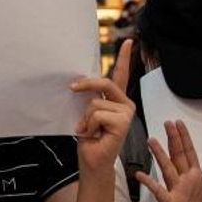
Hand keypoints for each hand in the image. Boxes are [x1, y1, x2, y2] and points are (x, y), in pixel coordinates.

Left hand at [71, 39, 137, 172]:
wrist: (92, 160)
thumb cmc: (89, 138)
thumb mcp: (86, 113)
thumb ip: (90, 98)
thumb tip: (79, 84)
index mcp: (116, 100)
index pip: (121, 75)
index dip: (125, 57)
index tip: (129, 41)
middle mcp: (125, 104)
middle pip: (104, 82)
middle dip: (85, 85)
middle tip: (72, 88)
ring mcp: (126, 113)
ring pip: (95, 103)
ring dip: (85, 119)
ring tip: (90, 131)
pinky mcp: (123, 122)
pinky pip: (96, 114)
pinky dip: (89, 126)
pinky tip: (94, 135)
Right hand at [138, 120, 201, 201]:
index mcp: (194, 176)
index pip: (189, 153)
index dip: (185, 138)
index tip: (178, 123)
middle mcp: (182, 180)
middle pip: (177, 156)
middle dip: (173, 140)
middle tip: (167, 123)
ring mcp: (174, 190)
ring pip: (166, 169)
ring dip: (159, 155)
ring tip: (151, 140)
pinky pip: (158, 191)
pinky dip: (149, 183)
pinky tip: (139, 175)